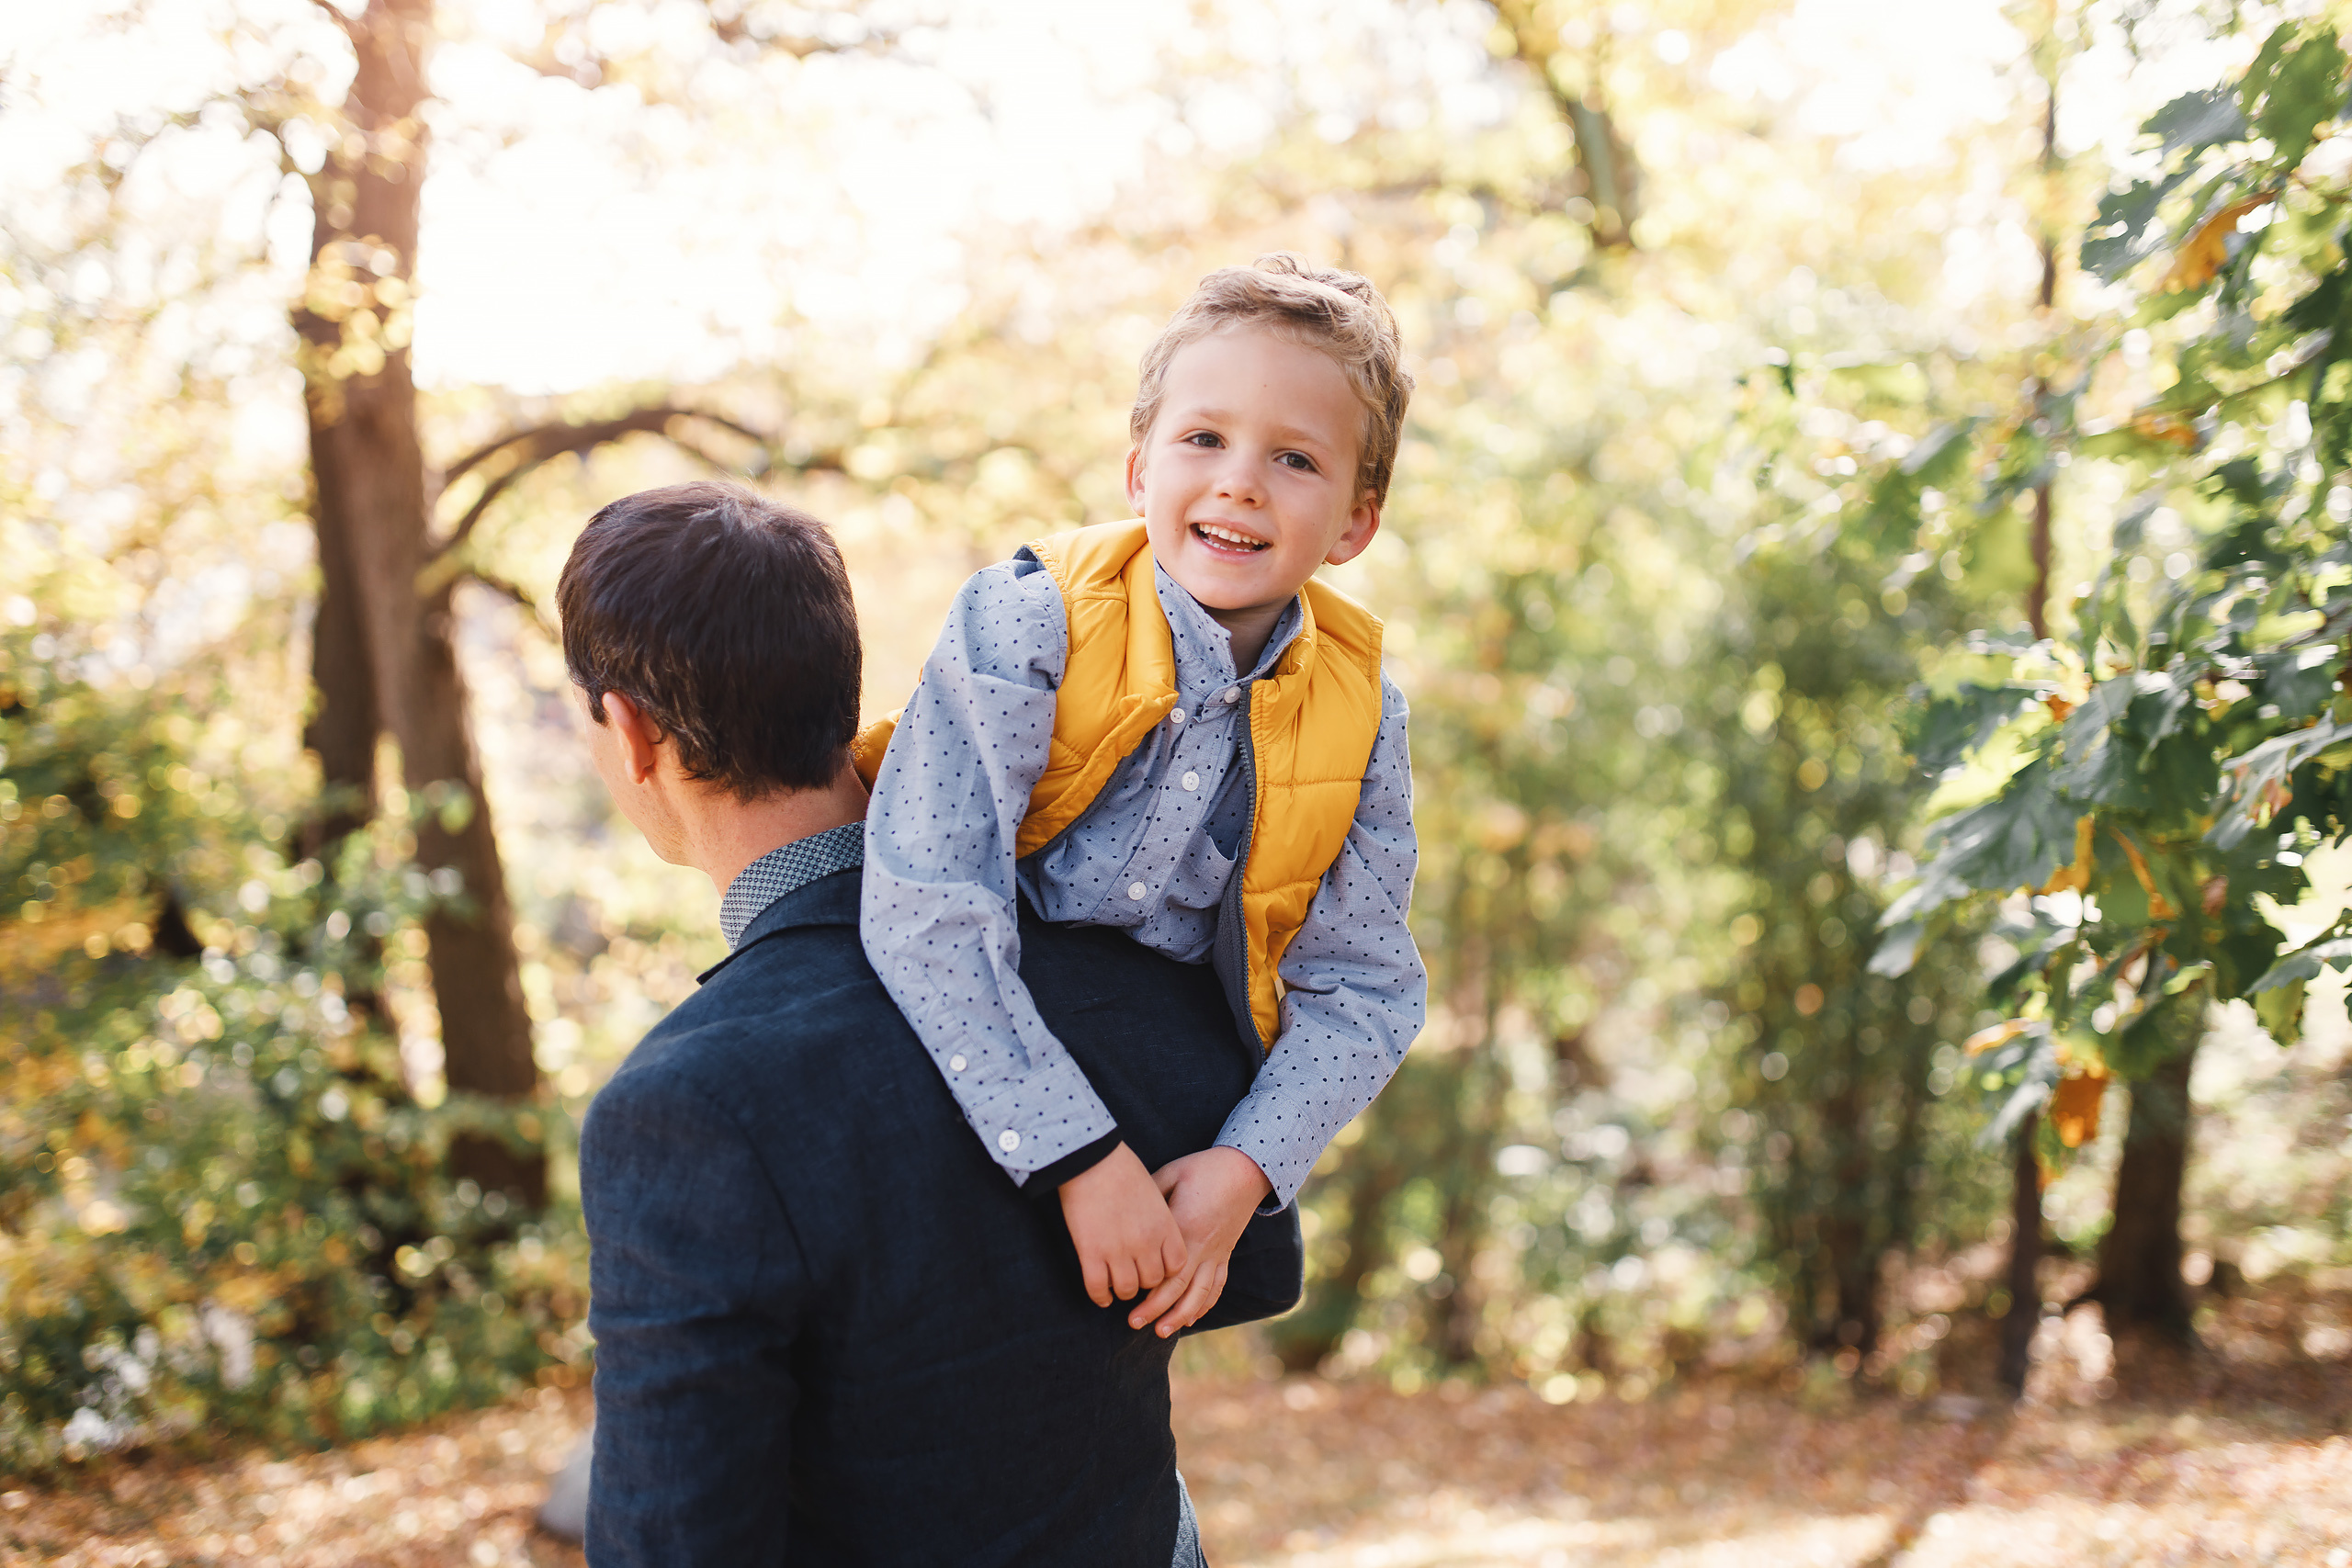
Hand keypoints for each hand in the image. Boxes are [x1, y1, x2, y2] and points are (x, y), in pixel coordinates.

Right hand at [1058, 1142, 1189, 1308]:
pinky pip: (1098, 1288)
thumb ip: (1158, 1216)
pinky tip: (1101, 1295)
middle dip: (1144, 1281)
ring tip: (1116, 1285)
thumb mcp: (1153, 1191)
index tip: (1154, 1265)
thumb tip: (1155, 1230)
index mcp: (1164, 1225)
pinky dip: (1100, 1296)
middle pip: (1152, 1280)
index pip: (1176, 1265)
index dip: (1165, 1269)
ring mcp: (1118, 1251)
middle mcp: (1146, 1243)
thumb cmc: (1121, 1167)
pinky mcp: (1091, 1253)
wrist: (1091, 1157)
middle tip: (1134, 1276)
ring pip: (1127, 1289)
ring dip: (1122, 1290)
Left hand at [1127, 1146, 1272, 1337]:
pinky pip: (1217, 1285)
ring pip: (1200, 1293)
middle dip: (1156, 1309)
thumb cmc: (1204, 1168)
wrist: (1246, 1169)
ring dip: (1181, 1315)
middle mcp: (1202, 1246)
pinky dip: (1204, 1305)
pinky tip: (1190, 1318)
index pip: (1163, 1267)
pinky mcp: (1225, 1254)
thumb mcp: (1172, 1173)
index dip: (1144, 1288)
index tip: (1124, 1299)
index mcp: (1185, 1227)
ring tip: (1162, 1332)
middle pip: (1179, 1287)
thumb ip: (1149, 1193)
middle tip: (1134, 1324)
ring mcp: (1217, 1253)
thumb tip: (1124, 1208)